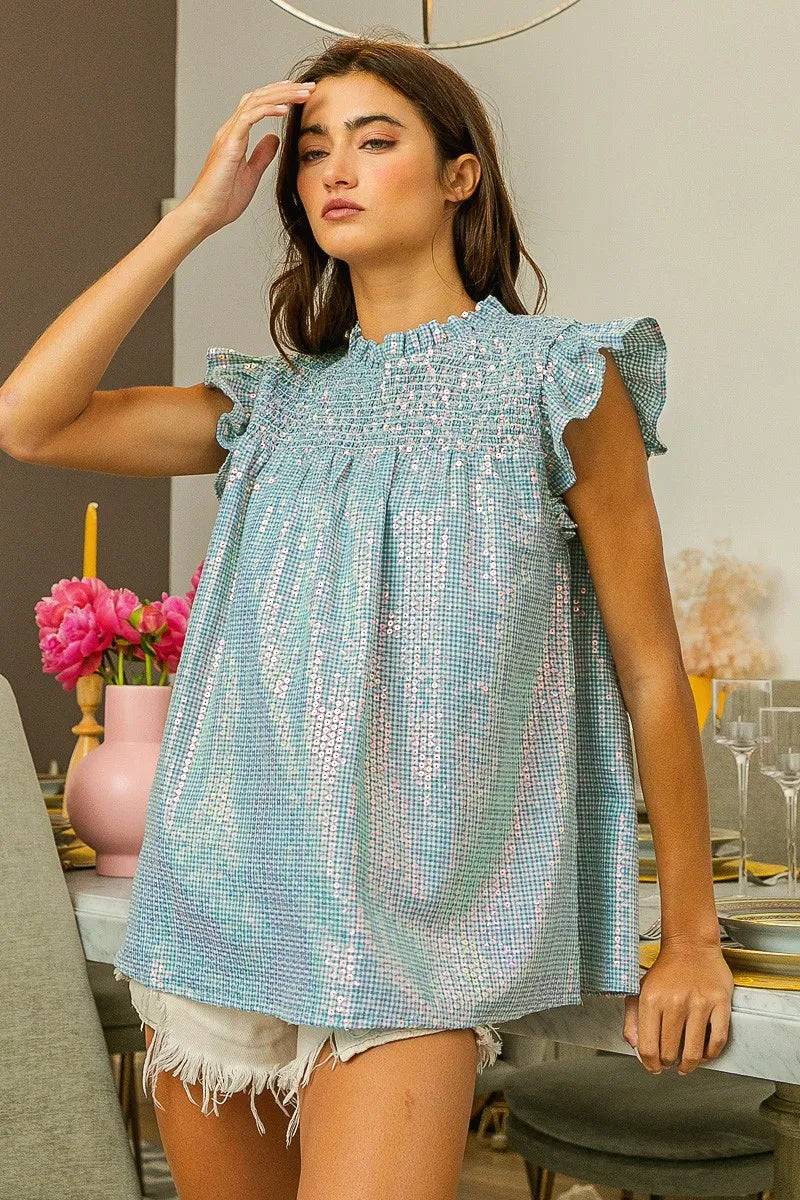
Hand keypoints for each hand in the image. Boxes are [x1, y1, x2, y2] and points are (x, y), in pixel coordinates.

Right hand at [178, 79, 316, 235]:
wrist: (205, 214)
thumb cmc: (223, 199)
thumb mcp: (251, 174)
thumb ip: (262, 155)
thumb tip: (274, 139)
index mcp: (236, 136)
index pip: (259, 105)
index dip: (280, 96)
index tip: (301, 93)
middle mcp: (231, 130)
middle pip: (259, 97)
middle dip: (286, 89)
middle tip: (310, 86)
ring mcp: (228, 135)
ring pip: (256, 101)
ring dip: (281, 95)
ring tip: (303, 93)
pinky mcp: (228, 144)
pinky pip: (249, 118)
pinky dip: (268, 110)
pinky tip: (285, 110)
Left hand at [622, 938, 733, 1073]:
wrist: (691, 945)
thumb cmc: (666, 970)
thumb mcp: (640, 989)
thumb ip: (633, 1017)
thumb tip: (634, 1044)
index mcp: (651, 1000)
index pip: (648, 1046)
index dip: (650, 1063)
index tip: (654, 1067)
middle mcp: (674, 1003)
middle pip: (670, 1051)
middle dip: (668, 1063)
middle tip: (670, 1063)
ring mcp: (699, 1004)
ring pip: (693, 1050)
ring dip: (689, 1064)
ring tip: (686, 1065)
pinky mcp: (720, 1003)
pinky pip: (718, 1039)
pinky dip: (711, 1053)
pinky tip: (705, 1053)